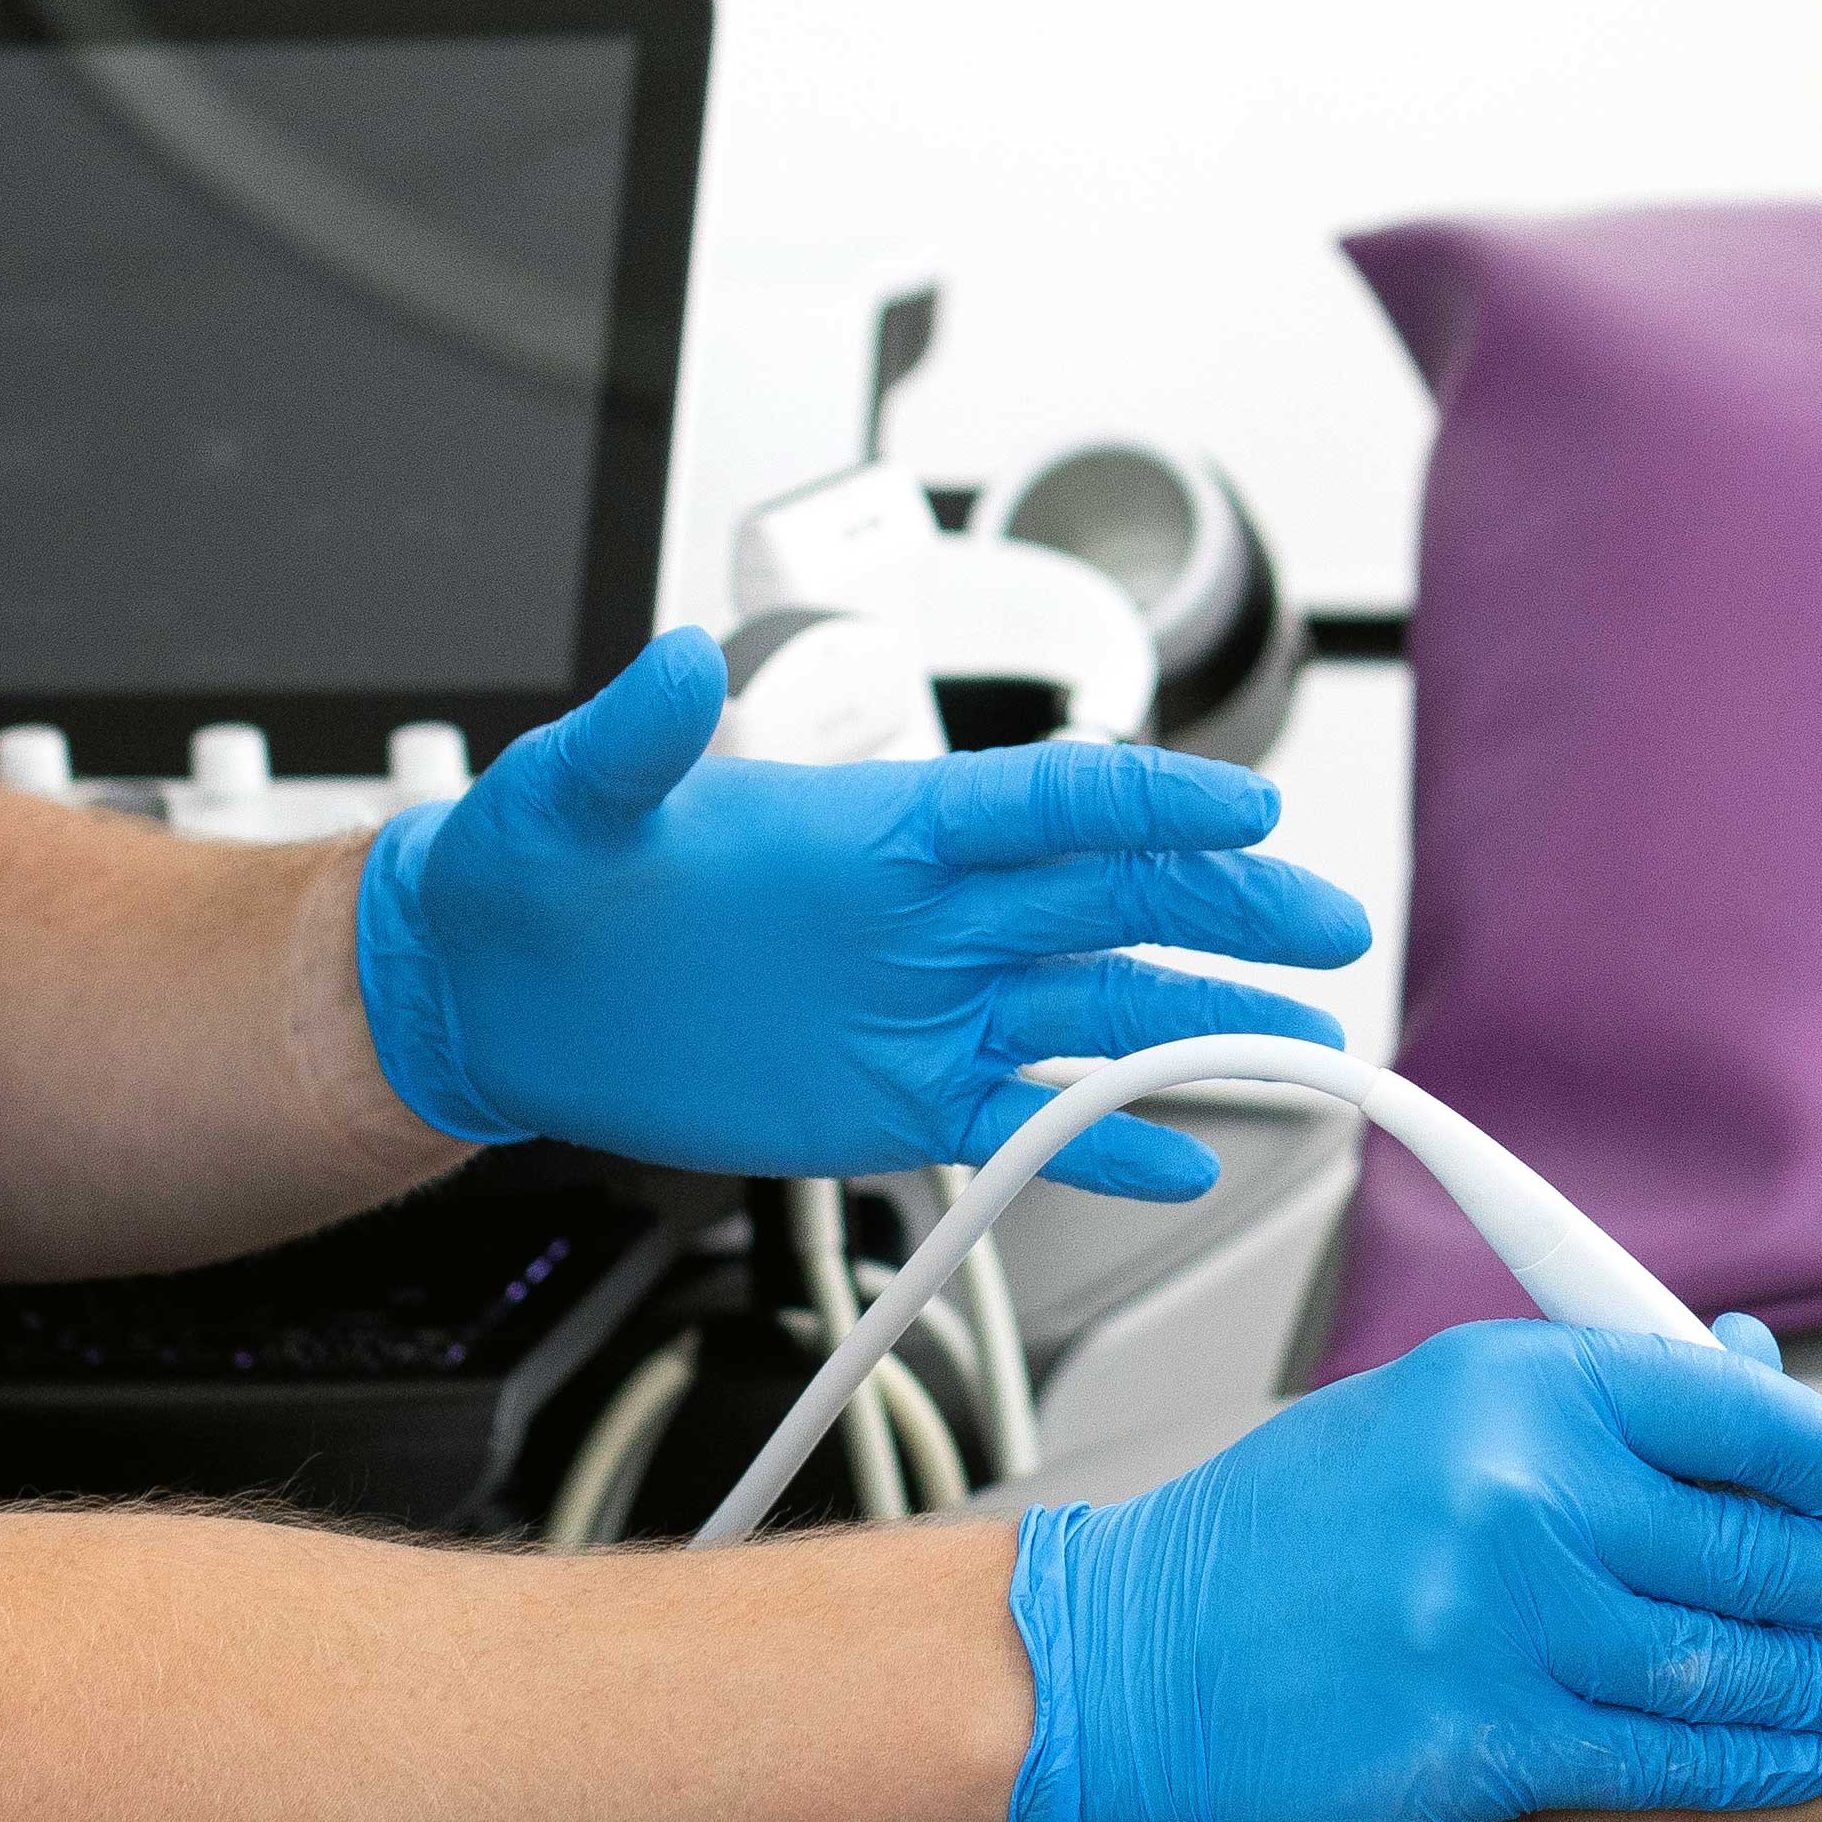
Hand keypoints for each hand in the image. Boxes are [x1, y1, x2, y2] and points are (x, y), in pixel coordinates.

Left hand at [347, 633, 1362, 1193]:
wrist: (491, 996)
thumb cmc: (530, 875)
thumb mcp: (564, 794)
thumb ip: (629, 737)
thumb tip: (664, 667)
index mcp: (876, 824)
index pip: (1041, 801)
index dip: (1149, 800)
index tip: (1248, 807)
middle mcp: (924, 914)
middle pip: (1109, 901)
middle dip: (1227, 908)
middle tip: (1329, 921)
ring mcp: (922, 1008)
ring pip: (1094, 1012)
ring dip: (1201, 1024)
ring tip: (1305, 1045)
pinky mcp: (894, 1100)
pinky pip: (1020, 1122)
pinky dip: (1104, 1141)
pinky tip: (1182, 1154)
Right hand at [1000, 1320, 1821, 1821]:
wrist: (1133, 1657)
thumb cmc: (1284, 1536)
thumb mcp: (1433, 1417)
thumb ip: (1592, 1409)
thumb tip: (1759, 1389)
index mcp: (1514, 1386)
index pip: (1734, 1414)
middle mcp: (1518, 1490)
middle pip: (1754, 1547)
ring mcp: (1503, 1623)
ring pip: (1728, 1661)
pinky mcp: (1482, 1742)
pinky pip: (1661, 1758)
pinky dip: (1752, 1763)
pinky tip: (1806, 1759)